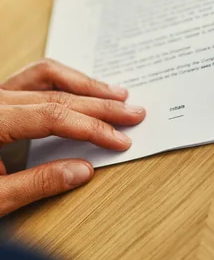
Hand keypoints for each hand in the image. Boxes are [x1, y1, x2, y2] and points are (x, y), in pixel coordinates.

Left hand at [0, 59, 145, 215]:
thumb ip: (36, 184)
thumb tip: (83, 170)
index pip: (52, 115)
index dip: (92, 126)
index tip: (120, 139)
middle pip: (55, 92)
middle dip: (99, 103)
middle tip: (133, 112)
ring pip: (44, 75)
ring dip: (83, 84)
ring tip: (115, 92)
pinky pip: (33, 79)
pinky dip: (63, 82)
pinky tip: (81, 90)